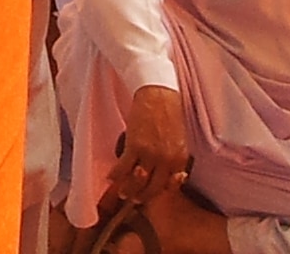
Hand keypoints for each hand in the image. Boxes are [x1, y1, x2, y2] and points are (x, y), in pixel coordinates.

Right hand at [110, 83, 192, 208]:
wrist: (158, 92)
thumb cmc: (169, 111)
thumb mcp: (179, 138)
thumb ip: (174, 157)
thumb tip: (169, 172)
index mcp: (180, 159)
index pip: (169, 186)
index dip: (158, 192)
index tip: (149, 193)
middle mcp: (167, 161)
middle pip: (153, 189)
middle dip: (141, 196)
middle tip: (133, 198)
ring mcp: (151, 154)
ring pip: (136, 182)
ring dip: (126, 189)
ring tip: (121, 191)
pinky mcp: (135, 146)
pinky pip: (123, 168)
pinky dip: (115, 174)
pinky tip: (110, 176)